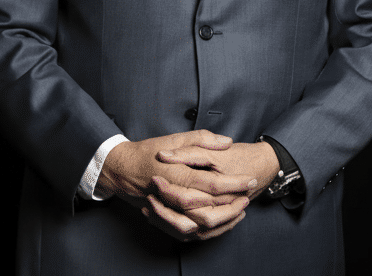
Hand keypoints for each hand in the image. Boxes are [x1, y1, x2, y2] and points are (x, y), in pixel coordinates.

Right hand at [98, 130, 257, 240]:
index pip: (212, 183)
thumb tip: (226, 142)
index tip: (249, 179)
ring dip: (224, 220)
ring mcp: (167, 211)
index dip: (234, 183)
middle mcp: (172, 196)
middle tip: (248, 195)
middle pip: (210, 210)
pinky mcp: (166, 221)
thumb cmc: (147, 152)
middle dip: (233, 204)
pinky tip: (223, 221)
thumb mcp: (175, 138)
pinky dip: (210, 230)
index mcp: (177, 174)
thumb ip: (202, 139)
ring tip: (239, 209)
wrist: (121, 170)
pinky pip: (191, 233)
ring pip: (202, 225)